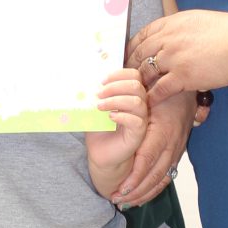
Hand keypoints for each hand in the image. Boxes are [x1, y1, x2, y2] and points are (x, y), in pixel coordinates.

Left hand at [86, 67, 148, 193]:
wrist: (101, 152)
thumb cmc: (99, 129)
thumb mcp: (95, 107)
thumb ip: (96, 94)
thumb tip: (86, 79)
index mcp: (129, 94)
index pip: (133, 76)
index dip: (119, 74)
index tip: (101, 81)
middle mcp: (138, 105)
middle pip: (136, 85)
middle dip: (116, 86)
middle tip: (99, 93)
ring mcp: (140, 119)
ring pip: (137, 102)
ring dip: (116, 100)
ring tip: (100, 106)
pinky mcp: (138, 134)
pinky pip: (137, 121)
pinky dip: (122, 116)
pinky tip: (110, 117)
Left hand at [113, 89, 194, 205]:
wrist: (189, 91)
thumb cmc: (165, 92)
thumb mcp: (149, 97)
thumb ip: (133, 107)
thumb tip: (111, 113)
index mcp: (162, 133)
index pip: (146, 161)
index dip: (134, 178)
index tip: (120, 190)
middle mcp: (171, 145)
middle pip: (154, 176)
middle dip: (136, 192)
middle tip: (117, 200)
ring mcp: (177, 151)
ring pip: (162, 180)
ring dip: (145, 194)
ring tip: (127, 203)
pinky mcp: (178, 153)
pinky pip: (168, 176)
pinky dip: (155, 189)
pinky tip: (142, 196)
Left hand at [128, 9, 227, 106]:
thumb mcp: (198, 20)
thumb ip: (181, 28)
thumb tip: (175, 32)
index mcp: (171, 23)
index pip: (142, 35)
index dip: (132, 47)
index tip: (128, 56)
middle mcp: (168, 39)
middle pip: (138, 54)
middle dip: (129, 67)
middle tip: (123, 78)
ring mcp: (173, 58)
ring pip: (145, 72)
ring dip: (138, 83)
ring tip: (132, 93)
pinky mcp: (183, 76)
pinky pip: (159, 89)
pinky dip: (151, 97)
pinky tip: (148, 103)